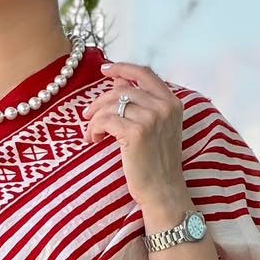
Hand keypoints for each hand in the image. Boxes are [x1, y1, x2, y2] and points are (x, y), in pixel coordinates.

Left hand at [81, 61, 187, 212]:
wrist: (163, 191)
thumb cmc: (157, 163)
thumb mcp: (157, 129)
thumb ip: (142, 105)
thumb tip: (118, 83)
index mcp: (172, 103)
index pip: (145, 74)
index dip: (122, 68)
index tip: (105, 70)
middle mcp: (164, 107)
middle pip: (122, 89)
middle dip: (100, 100)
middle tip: (88, 114)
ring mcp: (151, 119)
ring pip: (111, 105)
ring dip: (95, 118)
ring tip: (92, 133)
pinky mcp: (135, 133)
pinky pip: (105, 121)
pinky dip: (94, 129)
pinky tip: (94, 140)